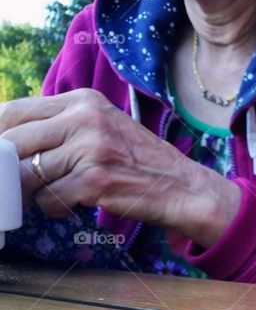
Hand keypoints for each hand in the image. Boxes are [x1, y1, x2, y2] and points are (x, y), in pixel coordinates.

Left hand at [0, 88, 239, 247]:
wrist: (183, 188)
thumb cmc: (140, 162)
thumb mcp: (103, 127)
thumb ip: (61, 126)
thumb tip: (8, 141)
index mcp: (83, 101)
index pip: (14, 111)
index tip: (0, 156)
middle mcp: (85, 119)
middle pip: (14, 143)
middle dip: (8, 170)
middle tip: (16, 184)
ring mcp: (90, 150)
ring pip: (27, 176)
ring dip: (36, 193)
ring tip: (60, 193)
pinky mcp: (94, 181)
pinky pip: (48, 199)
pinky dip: (55, 208)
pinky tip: (75, 204)